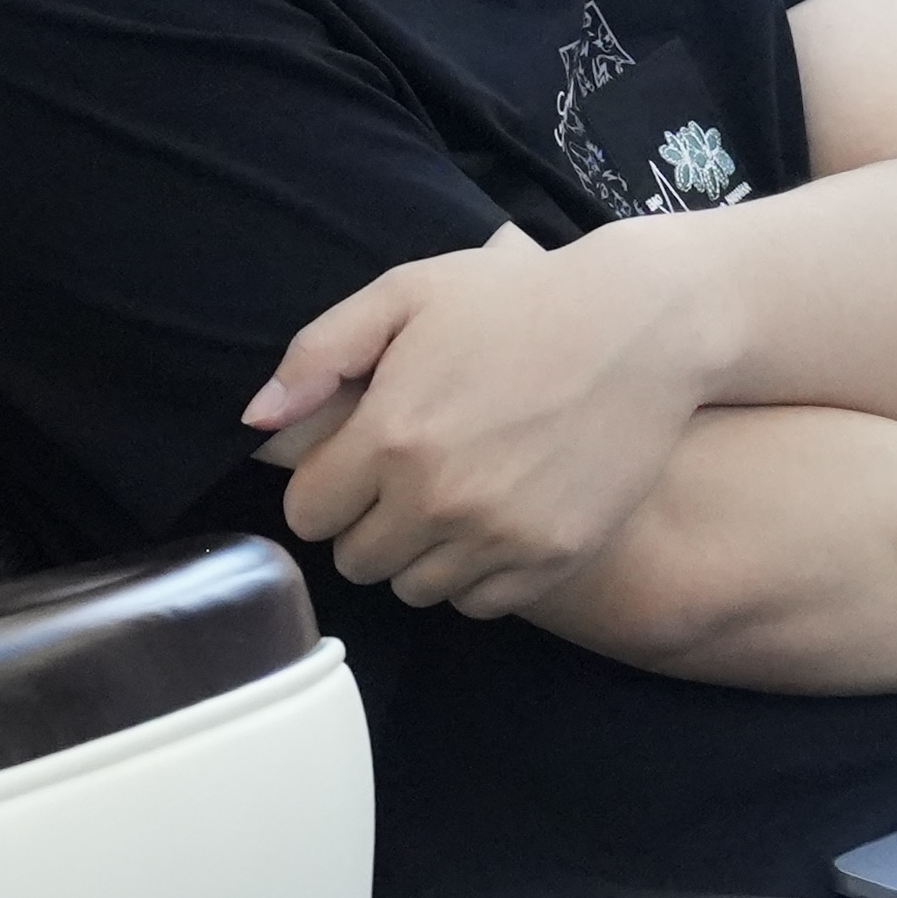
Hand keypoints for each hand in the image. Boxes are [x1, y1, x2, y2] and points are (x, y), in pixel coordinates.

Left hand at [243, 224, 715, 614]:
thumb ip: (319, 354)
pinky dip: (474, 574)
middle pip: (357, 560)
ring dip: (418, 552)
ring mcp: (499, 537)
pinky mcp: (552, 559)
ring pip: (414, 589)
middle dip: (366, 522)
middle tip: (402, 476)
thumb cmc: (514, 301)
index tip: (352, 462)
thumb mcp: (407, 293)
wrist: (640, 327)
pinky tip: (491, 519)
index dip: (324, 487)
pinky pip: (477, 603)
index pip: (308, 515)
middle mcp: (439, 500)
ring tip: (449, 496)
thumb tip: (256, 419)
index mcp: (392, 437)